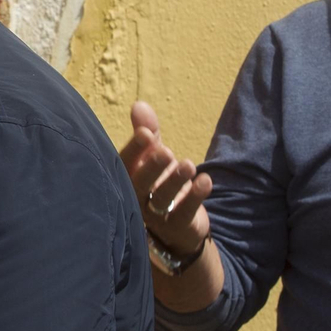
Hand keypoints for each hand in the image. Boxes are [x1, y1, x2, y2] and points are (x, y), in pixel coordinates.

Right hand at [119, 101, 211, 257]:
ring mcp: (156, 215)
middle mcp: (137, 198)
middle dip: (152, 167)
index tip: (146, 133)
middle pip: (139, 184)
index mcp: (128, 178)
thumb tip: (138, 104)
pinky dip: (195, 197)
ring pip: (162, 199)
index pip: (124, 164)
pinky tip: (205, 181)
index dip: (134, 149)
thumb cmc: (160, 183)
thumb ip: (147, 131)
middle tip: (166, 152)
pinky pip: (184, 212)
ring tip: (189, 165)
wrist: (177, 226)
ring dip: (175, 181)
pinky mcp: (178, 225)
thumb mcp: (154, 156)